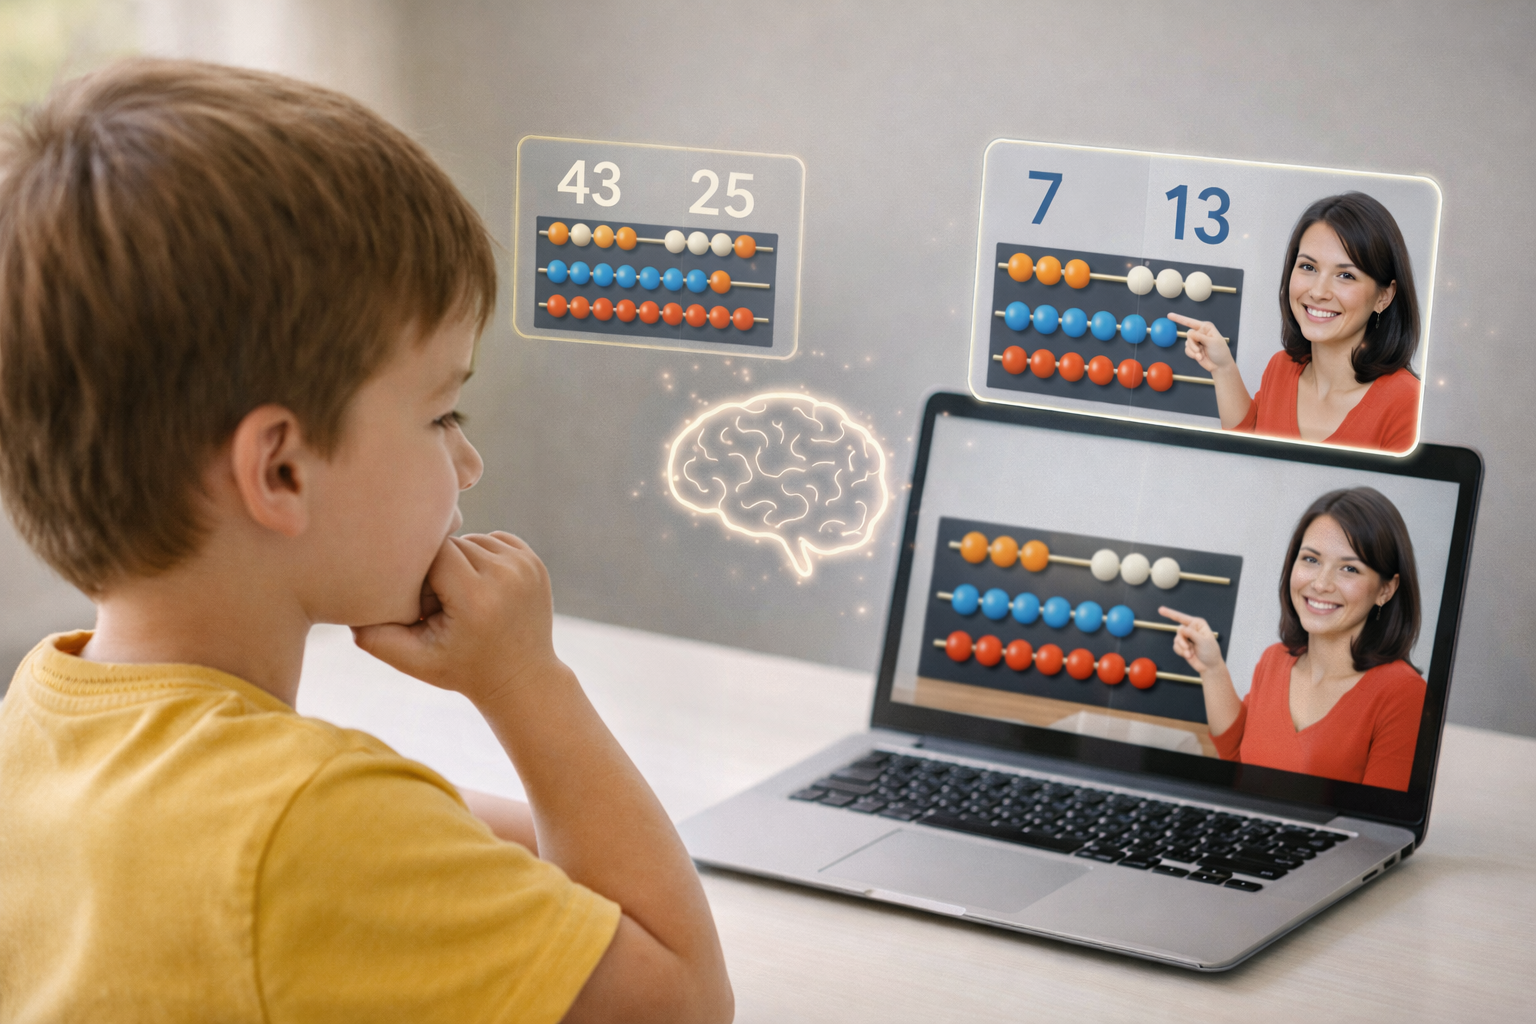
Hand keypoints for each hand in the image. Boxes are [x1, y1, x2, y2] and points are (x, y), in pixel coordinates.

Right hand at [352, 532, 564, 706]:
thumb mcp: (414, 661)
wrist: (521, 678)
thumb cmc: (463, 670)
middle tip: (438, 604)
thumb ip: (374, 637)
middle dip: (438, 568)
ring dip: (459, 561)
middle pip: (452, 544)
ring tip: (458, 597)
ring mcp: (525, 566)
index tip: (421, 601)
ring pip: (472, 539)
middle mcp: (506, 575)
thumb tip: (345, 605)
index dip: (418, 572)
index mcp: (476, 597)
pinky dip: (481, 557)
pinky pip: (493, 540)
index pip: (434, 552)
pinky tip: (478, 587)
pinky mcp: (534, 562)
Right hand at [1158, 606, 1223, 673]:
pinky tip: (1189, 655)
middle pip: (1179, 631)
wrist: (1209, 666)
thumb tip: (1180, 628)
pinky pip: (1175, 647)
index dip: (1170, 613)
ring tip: (1191, 653)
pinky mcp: (1182, 646)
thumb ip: (1191, 633)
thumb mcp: (1203, 641)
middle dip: (1182, 641)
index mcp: (1197, 624)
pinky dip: (1181, 652)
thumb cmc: (1210, 652)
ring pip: (1176, 640)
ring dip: (1183, 648)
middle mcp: (1190, 629)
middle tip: (1188, 648)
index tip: (1160, 610)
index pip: (1182, 617)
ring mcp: (1186, 638)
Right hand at [1168, 313, 1232, 372]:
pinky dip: (1192, 355)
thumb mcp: (1212, 342)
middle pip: (1188, 335)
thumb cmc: (1220, 352)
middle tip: (1199, 350)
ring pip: (1187, 343)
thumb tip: (1189, 333)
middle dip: (1193, 344)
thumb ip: (1199, 336)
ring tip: (1201, 355)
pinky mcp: (1193, 350)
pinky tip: (1199, 357)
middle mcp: (1200, 333)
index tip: (1169, 315)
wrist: (1220, 366)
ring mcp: (1196, 341)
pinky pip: (1186, 350)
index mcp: (1206, 328)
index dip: (1179, 318)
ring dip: (1193, 351)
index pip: (1190, 322)